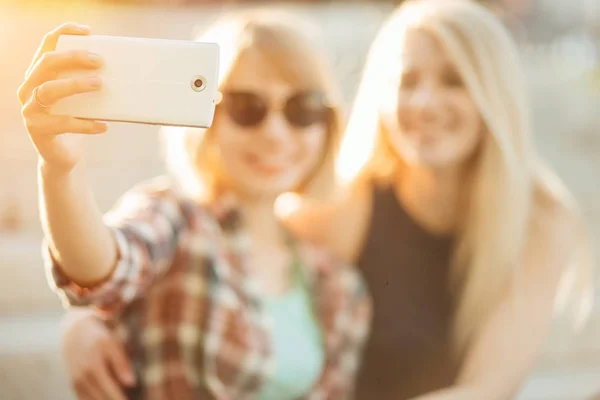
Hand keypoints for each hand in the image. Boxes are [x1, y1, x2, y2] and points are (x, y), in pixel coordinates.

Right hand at [17, 22, 107, 172]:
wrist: (62, 155)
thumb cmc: (74, 120)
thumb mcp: (80, 99)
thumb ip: (86, 81)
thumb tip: (117, 70)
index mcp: (38, 75)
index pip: (46, 46)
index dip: (64, 33)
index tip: (88, 32)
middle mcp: (28, 88)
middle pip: (47, 64)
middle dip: (73, 58)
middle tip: (99, 60)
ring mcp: (29, 109)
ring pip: (49, 90)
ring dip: (75, 85)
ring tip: (99, 84)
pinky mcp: (37, 130)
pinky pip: (62, 123)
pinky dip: (86, 124)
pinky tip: (103, 126)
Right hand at [62, 309, 135, 399]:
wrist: (75, 332)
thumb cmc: (99, 337)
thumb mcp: (112, 344)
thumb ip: (121, 364)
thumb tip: (131, 384)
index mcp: (94, 369)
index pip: (111, 393)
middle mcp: (83, 379)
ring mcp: (77, 384)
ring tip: (121, 397)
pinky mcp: (75, 386)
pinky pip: (85, 399)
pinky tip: (108, 396)